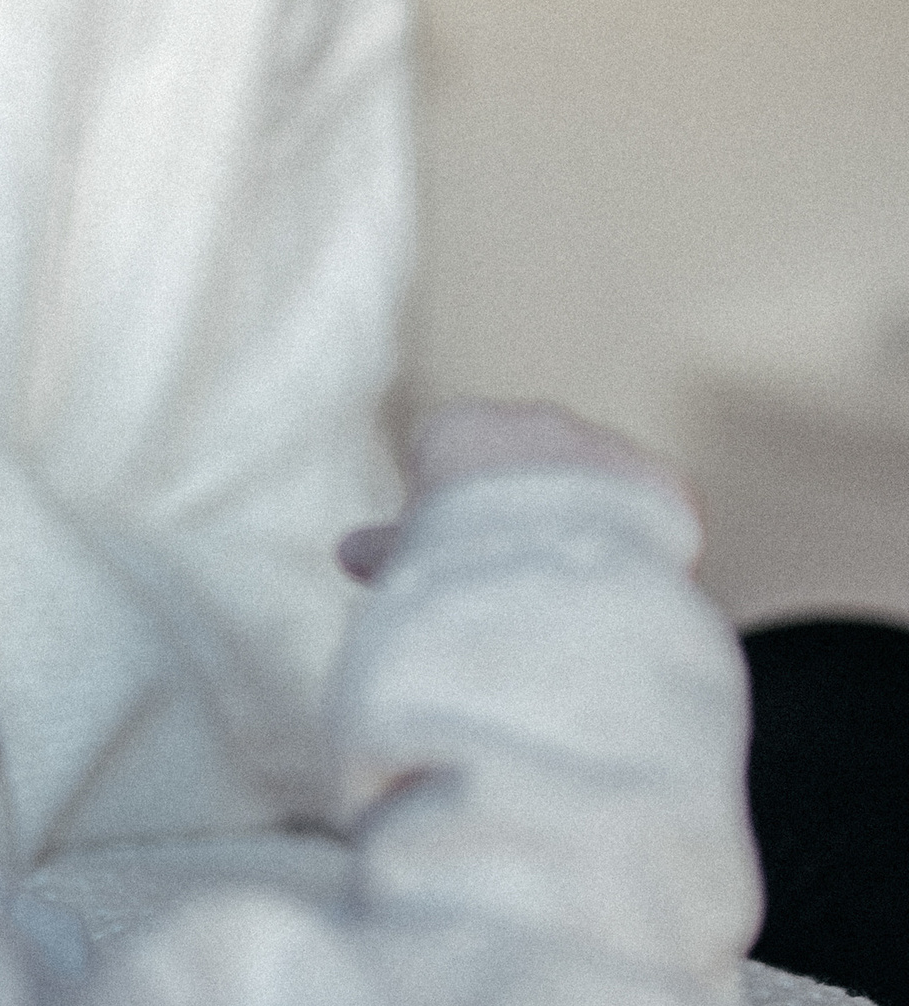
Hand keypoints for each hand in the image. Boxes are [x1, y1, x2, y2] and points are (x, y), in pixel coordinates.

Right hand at [341, 400, 693, 584]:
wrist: (554, 570)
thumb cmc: (457, 567)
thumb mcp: (404, 562)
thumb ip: (382, 549)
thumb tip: (348, 550)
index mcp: (458, 427)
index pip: (446, 458)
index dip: (446, 512)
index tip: (453, 556)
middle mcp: (530, 418)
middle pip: (519, 463)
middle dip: (519, 507)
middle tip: (518, 574)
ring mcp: (598, 442)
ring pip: (586, 481)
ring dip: (582, 521)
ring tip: (572, 586)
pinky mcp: (658, 476)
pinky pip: (648, 507)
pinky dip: (639, 542)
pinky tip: (623, 586)